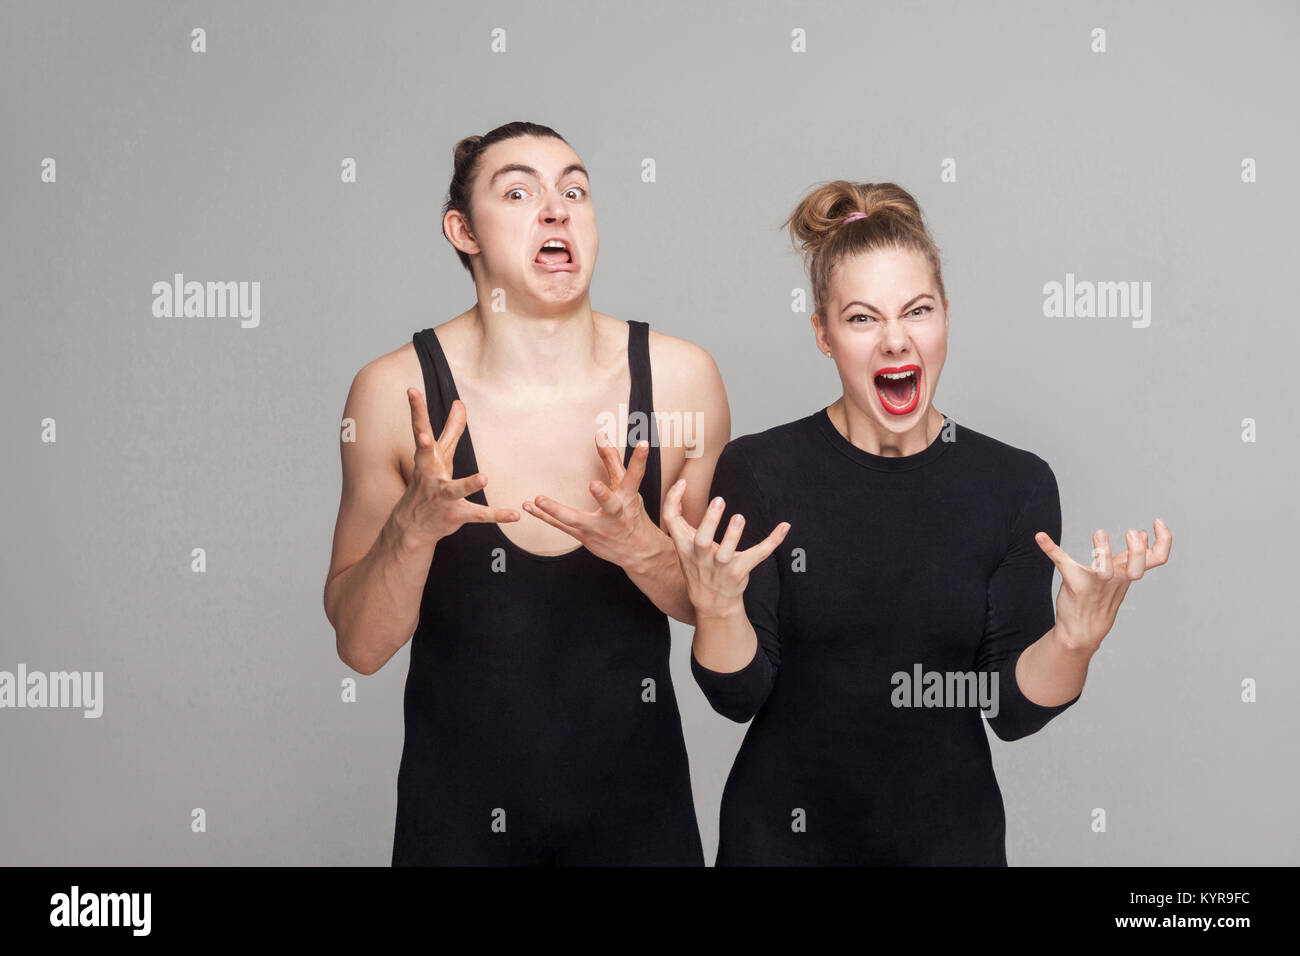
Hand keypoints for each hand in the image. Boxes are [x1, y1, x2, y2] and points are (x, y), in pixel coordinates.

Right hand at [393, 390, 518, 545]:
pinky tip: (514, 515)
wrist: (413, 526)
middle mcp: (430, 475)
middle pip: (426, 457)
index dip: (416, 409)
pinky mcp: (456, 515)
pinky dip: (497, 515)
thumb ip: (452, 429)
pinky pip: (478, 515)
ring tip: (483, 477)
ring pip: (453, 490)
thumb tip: (460, 402)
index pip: (420, 429)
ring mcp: (442, 497)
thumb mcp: (440, 456)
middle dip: (423, 446)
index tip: (411, 389)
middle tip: (423, 436)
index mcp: (427, 458)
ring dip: (467, 484)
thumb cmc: (429, 482)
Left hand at [522, 430, 654, 565]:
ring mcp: (598, 528)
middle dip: (604, 495)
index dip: (640, 460)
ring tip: (538, 499)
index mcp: (628, 499)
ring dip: (556, 510)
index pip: (635, 477)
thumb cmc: (631, 514)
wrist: (637, 551)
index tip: (644, 444)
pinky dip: (544, 516)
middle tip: (595, 484)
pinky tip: (528, 506)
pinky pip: (561, 526)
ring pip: (576, 520)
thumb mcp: (626, 488)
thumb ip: (612, 460)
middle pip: (611, 505)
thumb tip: (601, 434)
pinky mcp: (583, 536)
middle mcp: (616, 515)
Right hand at [662, 477, 789, 620]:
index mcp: (684, 546)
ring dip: (733, 535)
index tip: (682, 482)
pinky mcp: (739, 572)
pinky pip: (758, 555)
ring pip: (726, 552)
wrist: (711, 605)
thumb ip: (681, 522)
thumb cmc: (699, 568)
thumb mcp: (684, 547)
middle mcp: (700, 557)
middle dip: (710, 520)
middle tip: (719, 500)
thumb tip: (680, 486)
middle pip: (701, 539)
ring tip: (739, 518)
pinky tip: (784, 527)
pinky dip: (772, 540)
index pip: (671, 520)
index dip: (672, 499)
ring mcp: (720, 567)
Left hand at [1035, 518, 1172, 652]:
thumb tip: (1142, 533)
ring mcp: (1095, 583)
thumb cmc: (1102, 599)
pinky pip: (1062, 563)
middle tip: (1132, 531)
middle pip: (1137, 566)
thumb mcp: (1120, 577)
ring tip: (1099, 532)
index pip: (1157, 558)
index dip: (1164, 540)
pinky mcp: (1074, 584)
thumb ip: (1130, 557)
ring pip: (1105, 570)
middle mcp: (1116, 579)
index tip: (1157, 521)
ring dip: (1103, 552)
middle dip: (1138, 549)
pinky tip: (1040, 537)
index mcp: (1128, 573)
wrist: (1082, 629)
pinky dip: (1050, 548)